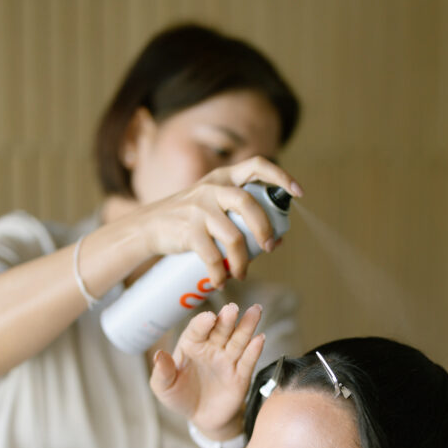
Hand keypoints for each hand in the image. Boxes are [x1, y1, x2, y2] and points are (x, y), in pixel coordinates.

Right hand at [132, 157, 302, 288]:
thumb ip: (243, 218)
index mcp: (224, 178)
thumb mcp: (215, 208)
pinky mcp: (187, 230)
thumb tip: (279, 239)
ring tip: (241, 274)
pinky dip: (219, 273)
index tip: (299, 193)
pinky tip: (220, 282)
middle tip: (270, 248)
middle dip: (265, 229)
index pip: (257, 165)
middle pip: (249, 204)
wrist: (149, 226)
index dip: (281, 176)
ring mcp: (199, 208)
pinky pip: (211, 256)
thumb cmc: (190, 219)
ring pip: (233, 236)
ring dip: (242, 261)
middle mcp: (212, 188)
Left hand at [149, 303, 264, 436]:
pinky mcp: (240, 376)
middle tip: (232, 308)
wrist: (201, 419)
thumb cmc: (180, 397)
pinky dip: (254, 350)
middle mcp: (212, 348)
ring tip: (255, 311)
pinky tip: (260, 339)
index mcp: (192, 345)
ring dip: (247, 326)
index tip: (209, 318)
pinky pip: (247, 361)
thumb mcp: (164, 388)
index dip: (203, 323)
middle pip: (221, 330)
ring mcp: (227, 361)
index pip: (197, 329)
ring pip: (239, 340)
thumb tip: (158, 356)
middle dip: (227, 319)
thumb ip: (162, 372)